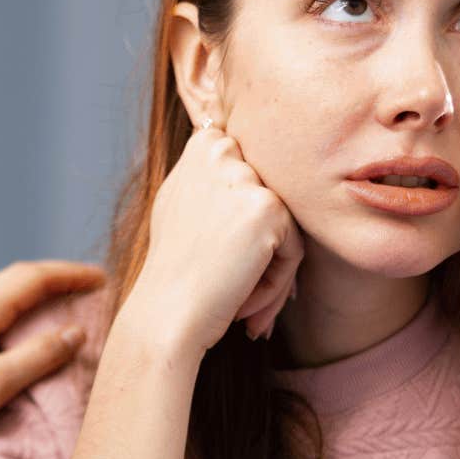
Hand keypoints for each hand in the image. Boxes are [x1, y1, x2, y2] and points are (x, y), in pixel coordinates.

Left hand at [0, 260, 104, 458]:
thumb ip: (40, 354)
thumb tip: (75, 332)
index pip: (34, 278)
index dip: (71, 274)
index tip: (102, 278)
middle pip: (19, 277)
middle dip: (57, 277)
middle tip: (90, 284)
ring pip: (4, 290)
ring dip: (37, 290)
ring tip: (65, 299)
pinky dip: (19, 307)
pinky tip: (26, 324)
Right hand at [124, 126, 301, 356]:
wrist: (166, 314)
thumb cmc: (172, 269)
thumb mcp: (180, 202)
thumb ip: (209, 175)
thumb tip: (227, 150)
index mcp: (202, 144)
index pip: (253, 177)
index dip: (241, 224)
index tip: (216, 254)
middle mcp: (222, 151)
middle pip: (269, 204)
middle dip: (258, 248)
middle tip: (226, 283)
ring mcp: (246, 178)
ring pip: (284, 230)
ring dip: (268, 272)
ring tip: (236, 299)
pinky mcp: (269, 209)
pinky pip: (294, 250)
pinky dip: (275, 284)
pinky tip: (242, 301)